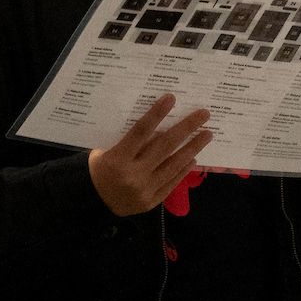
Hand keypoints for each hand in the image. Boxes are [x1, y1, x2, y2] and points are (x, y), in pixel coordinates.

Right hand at [88, 94, 212, 217]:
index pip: (140, 132)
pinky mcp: (151, 202)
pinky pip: (172, 182)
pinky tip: (194, 157)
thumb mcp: (105, 152)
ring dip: (193, 147)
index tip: (171, 98)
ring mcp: (144, 190)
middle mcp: (133, 174)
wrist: (92, 202)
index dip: (156, 114)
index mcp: (117, 159)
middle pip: (164, 146)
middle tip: (204, 115)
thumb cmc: (99, 170)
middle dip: (186, 128)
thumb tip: (155, 122)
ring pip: (173, 165)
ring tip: (207, 134)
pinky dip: (183, 169)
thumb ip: (128, 141)